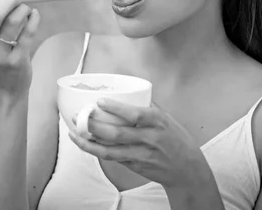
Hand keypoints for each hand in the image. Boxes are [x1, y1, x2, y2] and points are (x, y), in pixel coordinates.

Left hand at [69, 98, 208, 188]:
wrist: (187, 170)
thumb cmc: (176, 140)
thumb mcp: (167, 119)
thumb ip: (148, 107)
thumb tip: (129, 91)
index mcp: (158, 122)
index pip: (135, 115)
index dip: (116, 108)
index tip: (100, 101)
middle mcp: (149, 139)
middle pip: (116, 134)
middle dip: (93, 126)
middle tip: (78, 117)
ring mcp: (141, 155)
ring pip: (109, 151)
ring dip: (89, 143)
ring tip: (74, 134)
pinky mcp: (135, 166)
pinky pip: (112, 158)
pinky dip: (97, 151)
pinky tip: (86, 144)